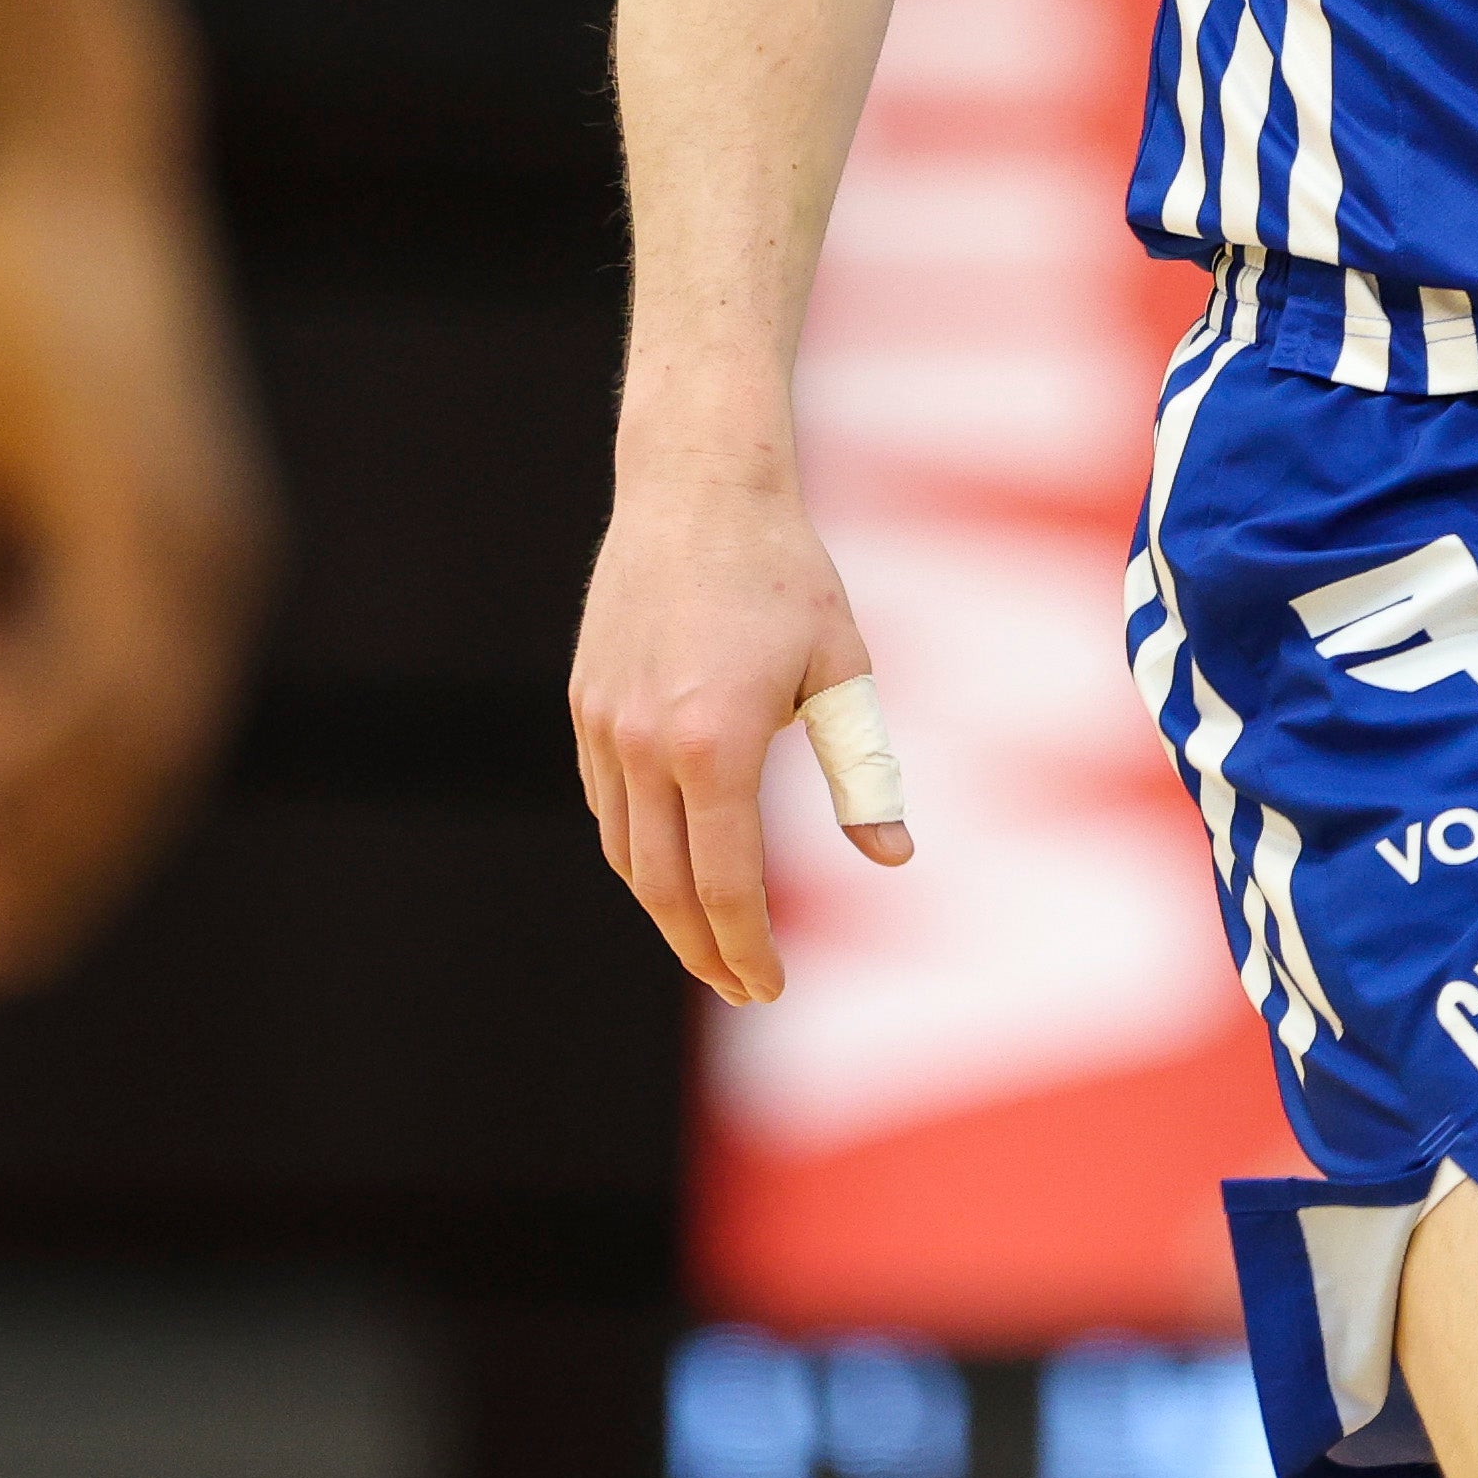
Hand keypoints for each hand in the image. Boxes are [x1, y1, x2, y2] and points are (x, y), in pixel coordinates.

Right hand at [0, 138, 271, 1003]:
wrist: (52, 159)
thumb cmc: (5, 299)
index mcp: (178, 570)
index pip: (134, 757)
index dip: (55, 854)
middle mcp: (204, 563)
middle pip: (144, 769)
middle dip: (46, 876)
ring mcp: (184, 527)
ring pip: (129, 726)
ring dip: (25, 823)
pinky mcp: (141, 484)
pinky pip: (96, 637)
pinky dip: (21, 717)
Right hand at [567, 440, 907, 1006]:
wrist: (698, 488)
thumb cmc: (787, 576)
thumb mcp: (842, 673)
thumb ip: (864, 773)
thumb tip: (893, 859)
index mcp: (717, 745)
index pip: (724, 886)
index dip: (746, 949)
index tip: (770, 988)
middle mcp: (646, 744)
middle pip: (662, 888)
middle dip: (702, 951)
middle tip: (740, 986)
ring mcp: (604, 725)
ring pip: (625, 850)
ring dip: (665, 905)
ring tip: (709, 934)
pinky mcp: (585, 703)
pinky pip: (605, 800)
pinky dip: (638, 843)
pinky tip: (675, 854)